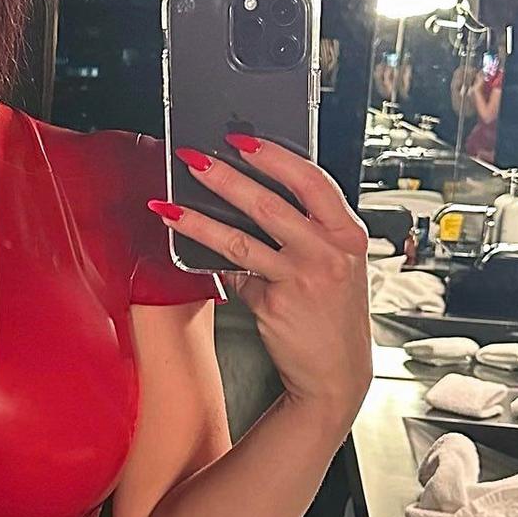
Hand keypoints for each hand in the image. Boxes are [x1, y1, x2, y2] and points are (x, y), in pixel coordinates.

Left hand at [162, 135, 370, 424]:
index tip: (242, 140)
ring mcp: (302, 280)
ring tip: (169, 205)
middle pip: (271, 203)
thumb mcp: (338, 266)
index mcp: (348, 234)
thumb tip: (255, 197)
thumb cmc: (334, 318)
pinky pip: (235, 275)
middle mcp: (330, 254)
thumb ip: (310, 232)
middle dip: (225, 177)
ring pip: (240, 239)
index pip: (312, 180)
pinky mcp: (274, 305)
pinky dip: (212, 262)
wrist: (336, 376)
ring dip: (198, 218)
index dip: (274, 155)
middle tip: (193, 159)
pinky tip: (187, 249)